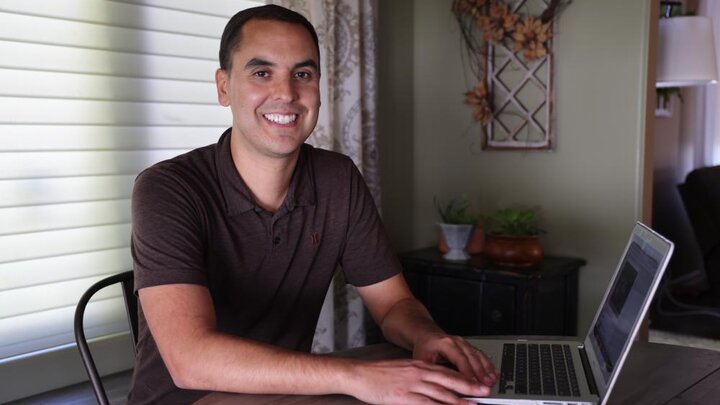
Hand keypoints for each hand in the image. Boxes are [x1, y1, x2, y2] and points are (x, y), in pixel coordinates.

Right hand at [349, 359, 490, 404]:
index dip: (463, 377)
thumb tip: (431, 385)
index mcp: (418, 365)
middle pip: (449, 380)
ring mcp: (412, 385)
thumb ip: (417, 376)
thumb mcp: (401, 370)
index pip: (445, 371)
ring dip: (460, 400)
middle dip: (469, 386)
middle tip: (484, 391)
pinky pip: (427, 404)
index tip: (475, 383)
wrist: (358, 374)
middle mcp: (418, 372)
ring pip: (441, 393)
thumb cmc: (376, 374)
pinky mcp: (404, 397)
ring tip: (473, 404)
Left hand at [413, 333, 497, 387]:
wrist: (427, 335)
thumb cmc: (424, 348)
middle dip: (480, 373)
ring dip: (486, 369)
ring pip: (478, 356)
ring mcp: (464, 343)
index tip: (473, 384)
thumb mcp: (422, 360)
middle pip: (472, 358)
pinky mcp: (469, 347)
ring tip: (492, 381)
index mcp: (445, 343)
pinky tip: (493, 373)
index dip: (468, 372)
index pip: (459, 358)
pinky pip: (481, 355)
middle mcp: (457, 341)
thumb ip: (433, 372)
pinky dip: (488, 365)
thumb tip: (440, 387)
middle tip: (486, 386)